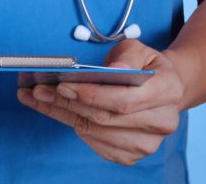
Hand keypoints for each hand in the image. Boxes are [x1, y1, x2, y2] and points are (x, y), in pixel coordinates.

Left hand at [17, 40, 185, 165]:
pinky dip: (70, 124)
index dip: (91, 95)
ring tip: (38, 97)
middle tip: (38, 90)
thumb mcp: (138, 50)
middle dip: (67, 103)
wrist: (158, 90)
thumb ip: (126, 57)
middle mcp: (161, 122)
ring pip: (95, 132)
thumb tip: (113, 69)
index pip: (124, 100)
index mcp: (167, 91)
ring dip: (62, 113)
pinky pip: (93, 143)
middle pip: (105, 118)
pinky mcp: (129, 154)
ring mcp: (146, 143)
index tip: (62, 86)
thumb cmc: (143, 67)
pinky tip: (54, 109)